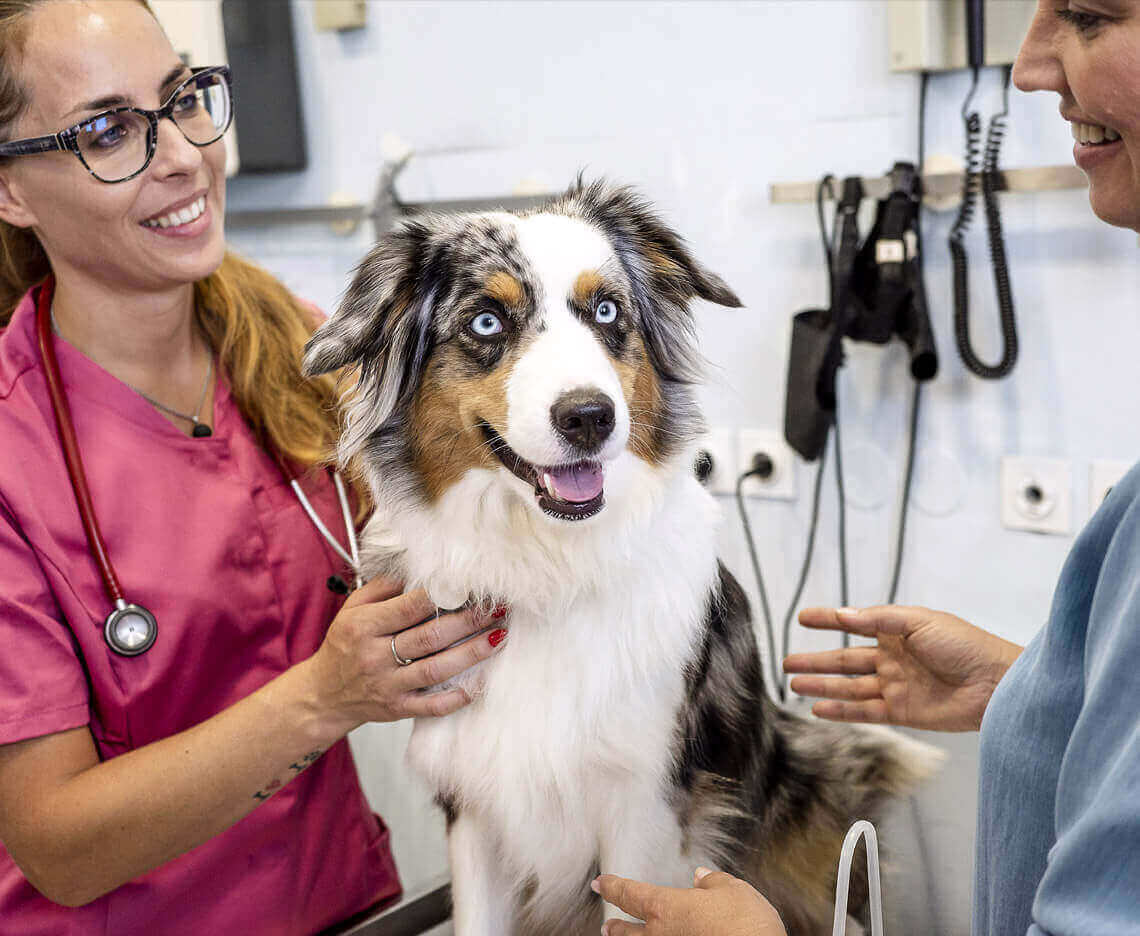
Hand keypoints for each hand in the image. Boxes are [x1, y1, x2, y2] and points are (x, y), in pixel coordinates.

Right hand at [304, 576, 508, 731]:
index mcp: (364, 626)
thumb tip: (418, 568)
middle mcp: (375, 656)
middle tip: (497, 608)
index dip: (444, 595)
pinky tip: (481, 684)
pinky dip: (457, 698)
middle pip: (429, 637)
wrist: (324, 694)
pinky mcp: (397, 709)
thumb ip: (383, 587)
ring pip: (435, 670)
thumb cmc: (345, 644)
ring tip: (498, 637)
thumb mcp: (353, 609)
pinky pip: (431, 706)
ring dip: (470, 653)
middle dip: (468, 621)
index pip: (409, 607)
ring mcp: (388, 685)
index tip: (471, 584)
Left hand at [593, 868, 786, 935]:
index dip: (613, 886)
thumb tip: (701, 877)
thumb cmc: (748, 924)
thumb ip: (714, 883)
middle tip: (607, 924)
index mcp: (666, 908)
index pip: (630, 894)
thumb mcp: (734, 891)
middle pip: (628, 932)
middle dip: (617, 927)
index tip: (600, 882)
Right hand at [784, 606, 1022, 730]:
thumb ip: (879, 620)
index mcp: (897, 632)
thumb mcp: (920, 621)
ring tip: (794, 685)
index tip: (803, 618)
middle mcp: (892, 659)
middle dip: (816, 661)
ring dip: (822, 686)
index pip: (854, 624)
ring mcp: (896, 686)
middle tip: (786, 663)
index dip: (829, 621)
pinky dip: (841, 711)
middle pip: (845, 660)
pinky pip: (865, 711)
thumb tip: (844, 614)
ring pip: (849, 687)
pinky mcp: (903, 713)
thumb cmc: (964, 645)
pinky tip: (819, 710)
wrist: (997, 684)